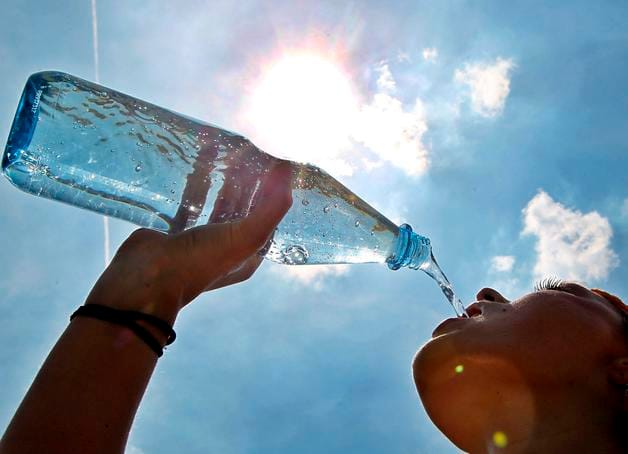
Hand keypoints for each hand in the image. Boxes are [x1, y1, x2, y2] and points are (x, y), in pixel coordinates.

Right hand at [85, 161, 292, 324]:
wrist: (147, 277)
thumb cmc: (200, 261)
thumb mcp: (246, 236)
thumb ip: (272, 207)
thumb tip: (288, 172)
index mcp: (247, 255)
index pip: (267, 218)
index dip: (271, 192)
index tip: (271, 165)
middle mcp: (226, 249)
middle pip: (242, 209)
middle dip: (247, 183)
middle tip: (248, 154)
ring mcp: (200, 241)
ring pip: (216, 204)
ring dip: (222, 181)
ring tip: (225, 154)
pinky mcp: (175, 232)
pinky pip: (189, 202)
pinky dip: (194, 184)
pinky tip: (197, 164)